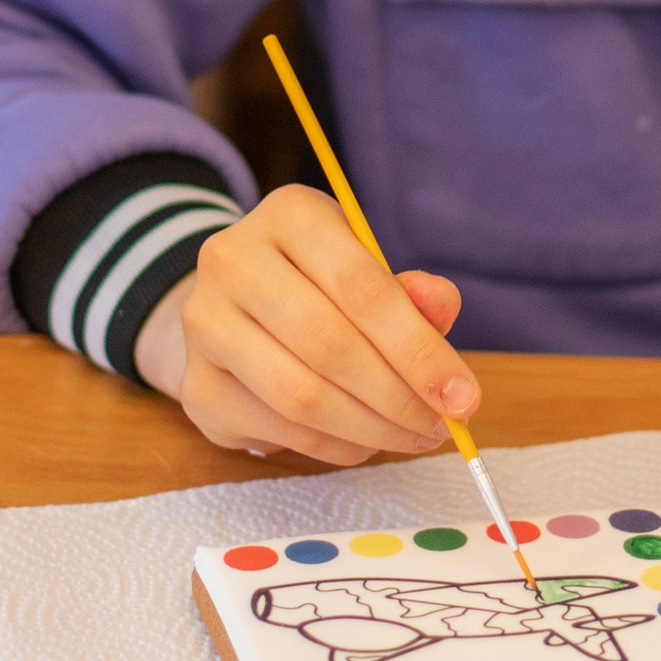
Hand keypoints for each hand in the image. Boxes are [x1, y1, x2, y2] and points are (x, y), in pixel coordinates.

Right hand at [134, 185, 477, 467]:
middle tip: (440, 426)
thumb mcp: (368, 268)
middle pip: (329, 345)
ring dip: (371, 429)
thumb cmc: (319, 286)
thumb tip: (442, 306)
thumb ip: (410, 292)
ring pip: (301, 396)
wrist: (232, 306)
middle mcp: (232, 260)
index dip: (418, 349)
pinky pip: (280, 430)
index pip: (360, 286)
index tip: (464, 397)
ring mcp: (204, 325)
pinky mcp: (196, 385)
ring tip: (411, 435)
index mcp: (288, 215)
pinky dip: (336, 445)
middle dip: (398, 397)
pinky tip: (365, 439)